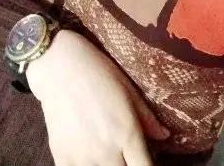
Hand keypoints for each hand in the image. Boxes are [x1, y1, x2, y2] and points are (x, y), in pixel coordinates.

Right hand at [27, 29, 168, 164]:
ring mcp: (82, 158)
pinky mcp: (62, 159)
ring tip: (110, 154)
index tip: (148, 160)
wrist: (59, 67)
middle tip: (128, 155)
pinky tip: (90, 156)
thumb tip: (164, 136)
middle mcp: (106, 152)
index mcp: (127, 133)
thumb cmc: (99, 72)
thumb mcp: (128, 90)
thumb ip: (147, 118)